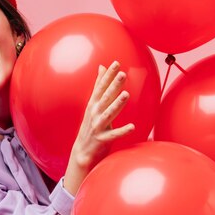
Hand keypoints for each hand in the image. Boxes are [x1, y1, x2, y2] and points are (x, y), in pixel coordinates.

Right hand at [63, 60, 134, 194]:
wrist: (82, 151)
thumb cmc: (91, 125)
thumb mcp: (93, 104)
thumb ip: (99, 86)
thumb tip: (102, 67)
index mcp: (93, 104)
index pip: (100, 87)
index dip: (108, 76)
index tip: (116, 63)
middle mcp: (94, 113)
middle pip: (105, 98)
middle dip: (113, 86)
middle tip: (123, 74)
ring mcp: (97, 126)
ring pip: (108, 114)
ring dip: (116, 105)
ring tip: (126, 95)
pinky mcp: (102, 139)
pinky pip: (113, 135)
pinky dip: (122, 131)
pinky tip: (132, 127)